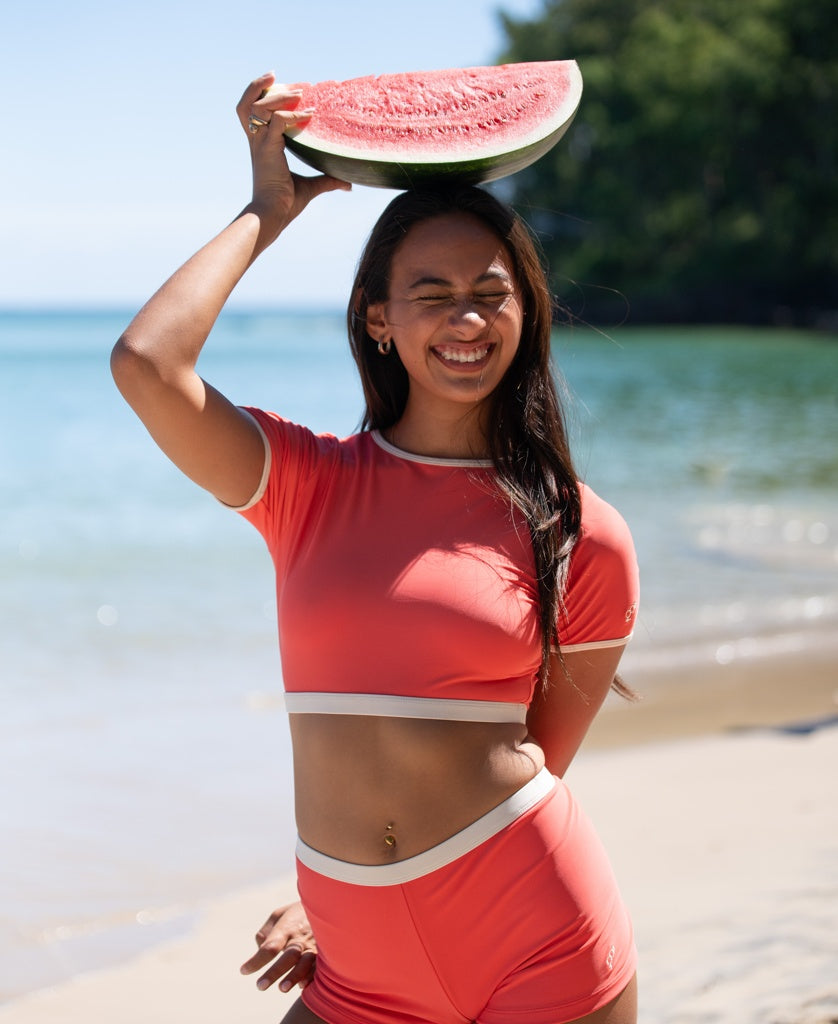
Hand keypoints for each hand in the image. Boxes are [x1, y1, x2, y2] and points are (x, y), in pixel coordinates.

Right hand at [235, 72, 349, 238]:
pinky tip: (310, 114)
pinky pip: (279, 122)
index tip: (285, 88)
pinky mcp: (268, 149)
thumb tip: (349, 184)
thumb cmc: (286, 203)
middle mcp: (257, 140)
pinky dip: (293, 115)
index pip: (254, 112)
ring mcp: (261, 143)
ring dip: (278, 95)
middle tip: (280, 78)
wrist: (273, 215)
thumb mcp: (311, 187)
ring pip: (258, 106)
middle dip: (259, 86)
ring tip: (299, 91)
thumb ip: (327, 180)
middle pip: (246, 104)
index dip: (265, 97)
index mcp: (262, 145)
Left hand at [240, 901, 316, 992]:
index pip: (270, 946)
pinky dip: (310, 977)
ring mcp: (315, 947)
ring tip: (282, 988)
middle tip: (260, 986)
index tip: (243, 970)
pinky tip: (302, 986)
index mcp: (287, 928)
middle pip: (287, 956)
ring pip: (305, 963)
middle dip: (274, 972)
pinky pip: (319, 968)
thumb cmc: (298, 912)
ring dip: (294, 976)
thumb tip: (259, 950)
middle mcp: (301, 938)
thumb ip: (266, 932)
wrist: (330, 904)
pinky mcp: (325, 954)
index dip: (256, 960)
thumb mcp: (280, 915)